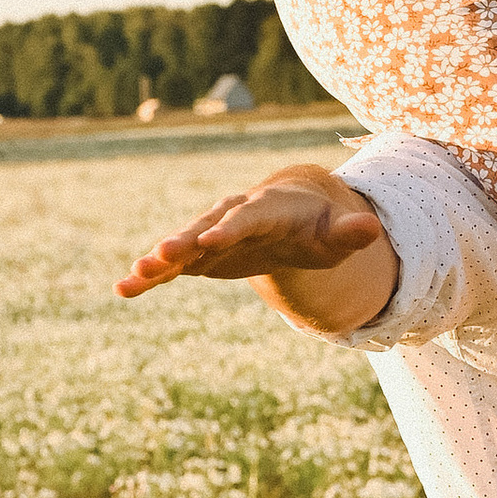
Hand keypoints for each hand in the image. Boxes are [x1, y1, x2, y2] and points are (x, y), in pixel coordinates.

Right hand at [114, 171, 386, 299]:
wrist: (293, 214)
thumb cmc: (319, 226)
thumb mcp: (338, 232)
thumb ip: (351, 232)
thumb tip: (371, 228)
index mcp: (268, 208)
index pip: (248, 218)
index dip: (229, 229)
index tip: (208, 242)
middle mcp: (232, 216)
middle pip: (205, 227)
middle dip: (183, 241)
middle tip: (159, 255)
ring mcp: (212, 234)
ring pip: (182, 247)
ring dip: (158, 261)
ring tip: (131, 278)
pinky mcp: (200, 254)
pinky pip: (173, 266)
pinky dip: (152, 276)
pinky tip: (124, 289)